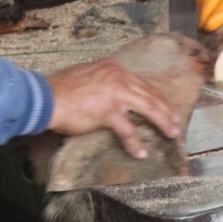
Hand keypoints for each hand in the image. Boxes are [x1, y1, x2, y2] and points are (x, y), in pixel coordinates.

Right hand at [46, 58, 190, 160]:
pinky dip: (135, 143)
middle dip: (165, 110)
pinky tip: (141, 152)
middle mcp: (118, 78)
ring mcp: (115, 94)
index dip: (155, 96)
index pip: (141, 84)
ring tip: (171, 134)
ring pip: (147, 108)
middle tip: (176, 122)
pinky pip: (127, 130)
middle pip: (150, 95)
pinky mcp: (108, 111)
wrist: (46, 98)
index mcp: (113, 69)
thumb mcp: (86, 76)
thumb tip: (109, 93)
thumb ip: (102, 82)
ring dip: (162, 123)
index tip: (165, 106)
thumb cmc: (61, 89)